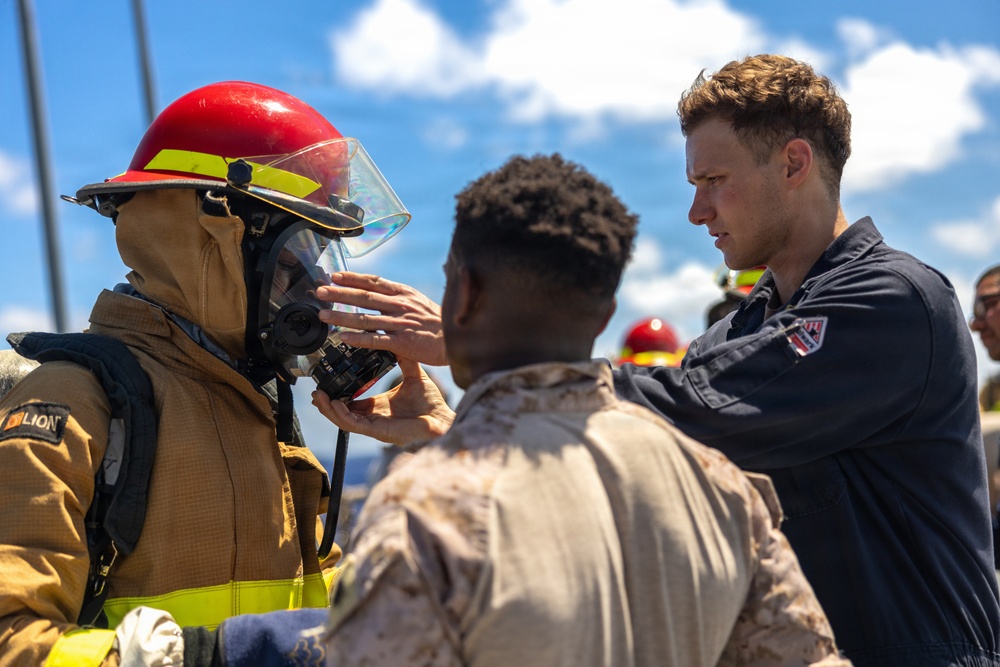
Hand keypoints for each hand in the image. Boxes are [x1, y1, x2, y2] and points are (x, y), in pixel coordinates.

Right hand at [311, 357, 454, 444]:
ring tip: (319, 396)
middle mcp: (374, 417)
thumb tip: (397, 339)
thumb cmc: (431, 403)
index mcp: (378, 406)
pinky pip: (355, 424)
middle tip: (315, 390)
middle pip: (342, 412)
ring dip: (329, 409)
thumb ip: (404, 360)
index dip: (337, 394)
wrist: (443, 419)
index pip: (351, 402)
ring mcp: (375, 426)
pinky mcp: (379, 431)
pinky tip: (336, 404)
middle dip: (326, 403)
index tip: (325, 383)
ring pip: (343, 420)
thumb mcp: (413, 376)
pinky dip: (343, 414)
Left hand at [316, 272, 446, 365]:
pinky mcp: (402, 342)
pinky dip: (357, 338)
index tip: (334, 276)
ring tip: (323, 315)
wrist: (457, 340)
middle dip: (339, 293)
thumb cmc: (439, 323)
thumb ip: (399, 298)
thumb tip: (380, 294)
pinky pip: (375, 340)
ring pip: (364, 318)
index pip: (373, 282)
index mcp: (403, 293)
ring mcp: (400, 323)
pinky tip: (342, 337)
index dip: (352, 278)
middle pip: (363, 297)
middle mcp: (399, 305)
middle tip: (320, 291)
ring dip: (341, 316)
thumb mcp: (420, 302)